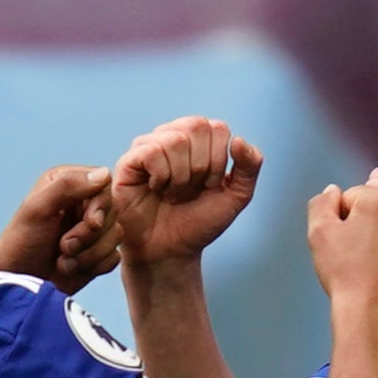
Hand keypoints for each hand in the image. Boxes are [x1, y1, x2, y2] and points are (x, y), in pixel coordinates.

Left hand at [0, 166, 121, 294]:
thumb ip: (68, 186)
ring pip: (115, 236)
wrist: (19, 281)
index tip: (90, 223)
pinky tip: (71, 268)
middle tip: (64, 246)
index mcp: (68, 183)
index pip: (103, 185)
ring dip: (89, 254)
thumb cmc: (21, 242)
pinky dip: (94, 266)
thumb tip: (104, 173)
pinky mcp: (97, 253)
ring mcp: (91, 230)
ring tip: (63, 260)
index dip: (100, 206)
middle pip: (111, 212)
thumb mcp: (38, 208)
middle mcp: (82, 203)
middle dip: (89, 235)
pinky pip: (113, 257)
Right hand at [113, 117, 262, 267]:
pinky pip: (151, 151)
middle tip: (190, 189)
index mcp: (198, 140)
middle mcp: (172, 136)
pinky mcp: (128, 161)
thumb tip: (239, 140)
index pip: (218, 128)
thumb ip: (250, 167)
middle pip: (197, 126)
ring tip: (172, 192)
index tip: (210, 185)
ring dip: (181, 176)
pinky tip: (155, 189)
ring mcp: (148, 147)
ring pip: (175, 139)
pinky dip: (161, 176)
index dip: (219, 161)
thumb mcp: (236, 196)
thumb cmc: (198, 222)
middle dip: (201, 166)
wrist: (171, 251)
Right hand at [308, 184, 377, 320]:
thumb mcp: (319, 233)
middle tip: (357, 256)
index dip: (341, 221)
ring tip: (373, 267)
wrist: (375, 314)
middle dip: (366, 226)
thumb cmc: (345, 273)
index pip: (353, 198)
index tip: (342, 243)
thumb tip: (333, 191)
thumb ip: (322, 203)